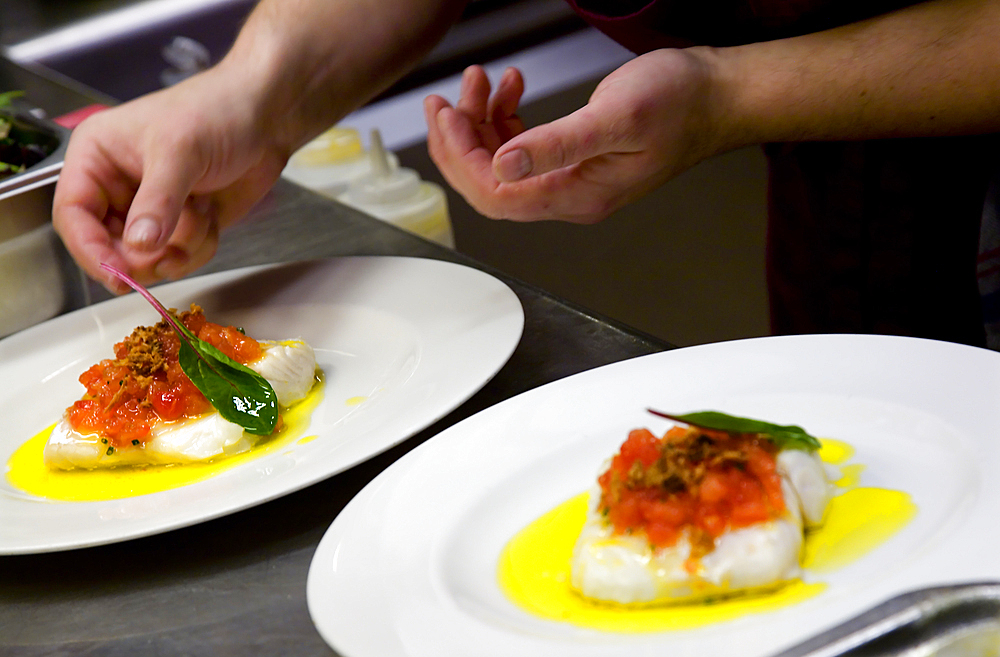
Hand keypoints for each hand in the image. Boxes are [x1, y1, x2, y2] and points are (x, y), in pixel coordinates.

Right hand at [52, 69, 288, 292]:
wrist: (266, 116)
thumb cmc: (216, 112)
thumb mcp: (180, 152)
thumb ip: (158, 202)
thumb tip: (138, 245)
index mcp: (96, 158)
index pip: (73, 215)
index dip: (90, 250)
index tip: (115, 276)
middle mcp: (117, 186)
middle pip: (108, 247)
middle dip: (143, 256)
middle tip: (170, 252)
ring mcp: (151, 209)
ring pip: (147, 259)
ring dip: (180, 247)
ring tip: (201, 212)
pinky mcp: (182, 225)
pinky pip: (180, 258)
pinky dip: (200, 247)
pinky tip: (212, 216)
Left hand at [424, 50, 718, 222]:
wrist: (717, 95)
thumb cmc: (680, 105)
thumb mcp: (613, 120)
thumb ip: (555, 146)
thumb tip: (502, 167)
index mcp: (576, 196)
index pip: (496, 196)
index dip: (461, 161)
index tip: (449, 119)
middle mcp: (569, 194)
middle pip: (491, 183)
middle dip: (460, 142)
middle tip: (444, 103)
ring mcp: (571, 176)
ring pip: (503, 161)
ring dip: (481, 122)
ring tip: (479, 81)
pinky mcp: (575, 155)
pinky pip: (524, 144)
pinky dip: (506, 116)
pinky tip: (510, 87)